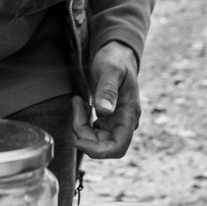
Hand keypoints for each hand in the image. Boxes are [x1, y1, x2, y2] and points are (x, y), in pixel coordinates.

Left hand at [72, 41, 140, 158]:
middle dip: (83, 133)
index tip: (78, 140)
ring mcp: (116, 123)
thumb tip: (103, 111)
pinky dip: (82, 121)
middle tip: (76, 106)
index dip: (98, 151)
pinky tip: (80, 103)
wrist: (118, 54)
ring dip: (81, 125)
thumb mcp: (110, 70)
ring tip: (77, 101)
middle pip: (102, 145)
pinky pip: (91, 131)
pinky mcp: (107, 121)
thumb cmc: (115, 60)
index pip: (118, 147)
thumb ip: (107, 90)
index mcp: (130, 115)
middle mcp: (125, 123)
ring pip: (94, 139)